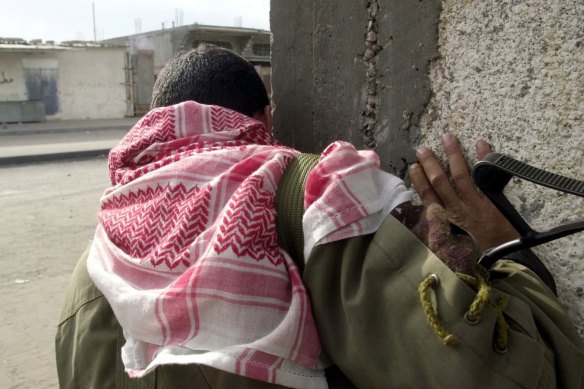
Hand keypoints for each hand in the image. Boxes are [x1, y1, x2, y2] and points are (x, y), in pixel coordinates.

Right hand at [409, 133, 518, 250]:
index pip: (428, 197)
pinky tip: (481, 144)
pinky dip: (485, 159)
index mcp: (446, 222)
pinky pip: (488, 177)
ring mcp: (477, 204)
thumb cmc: (476, 256)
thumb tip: (427, 220)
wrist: (504, 262)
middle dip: (431, 164)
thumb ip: (440, 231)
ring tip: (447, 138)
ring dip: (453, 155)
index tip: (413, 167)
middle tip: (423, 148)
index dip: (419, 181)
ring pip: (462, 176)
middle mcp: (458, 210)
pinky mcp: (495, 202)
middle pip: (441, 183)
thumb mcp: (451, 247)